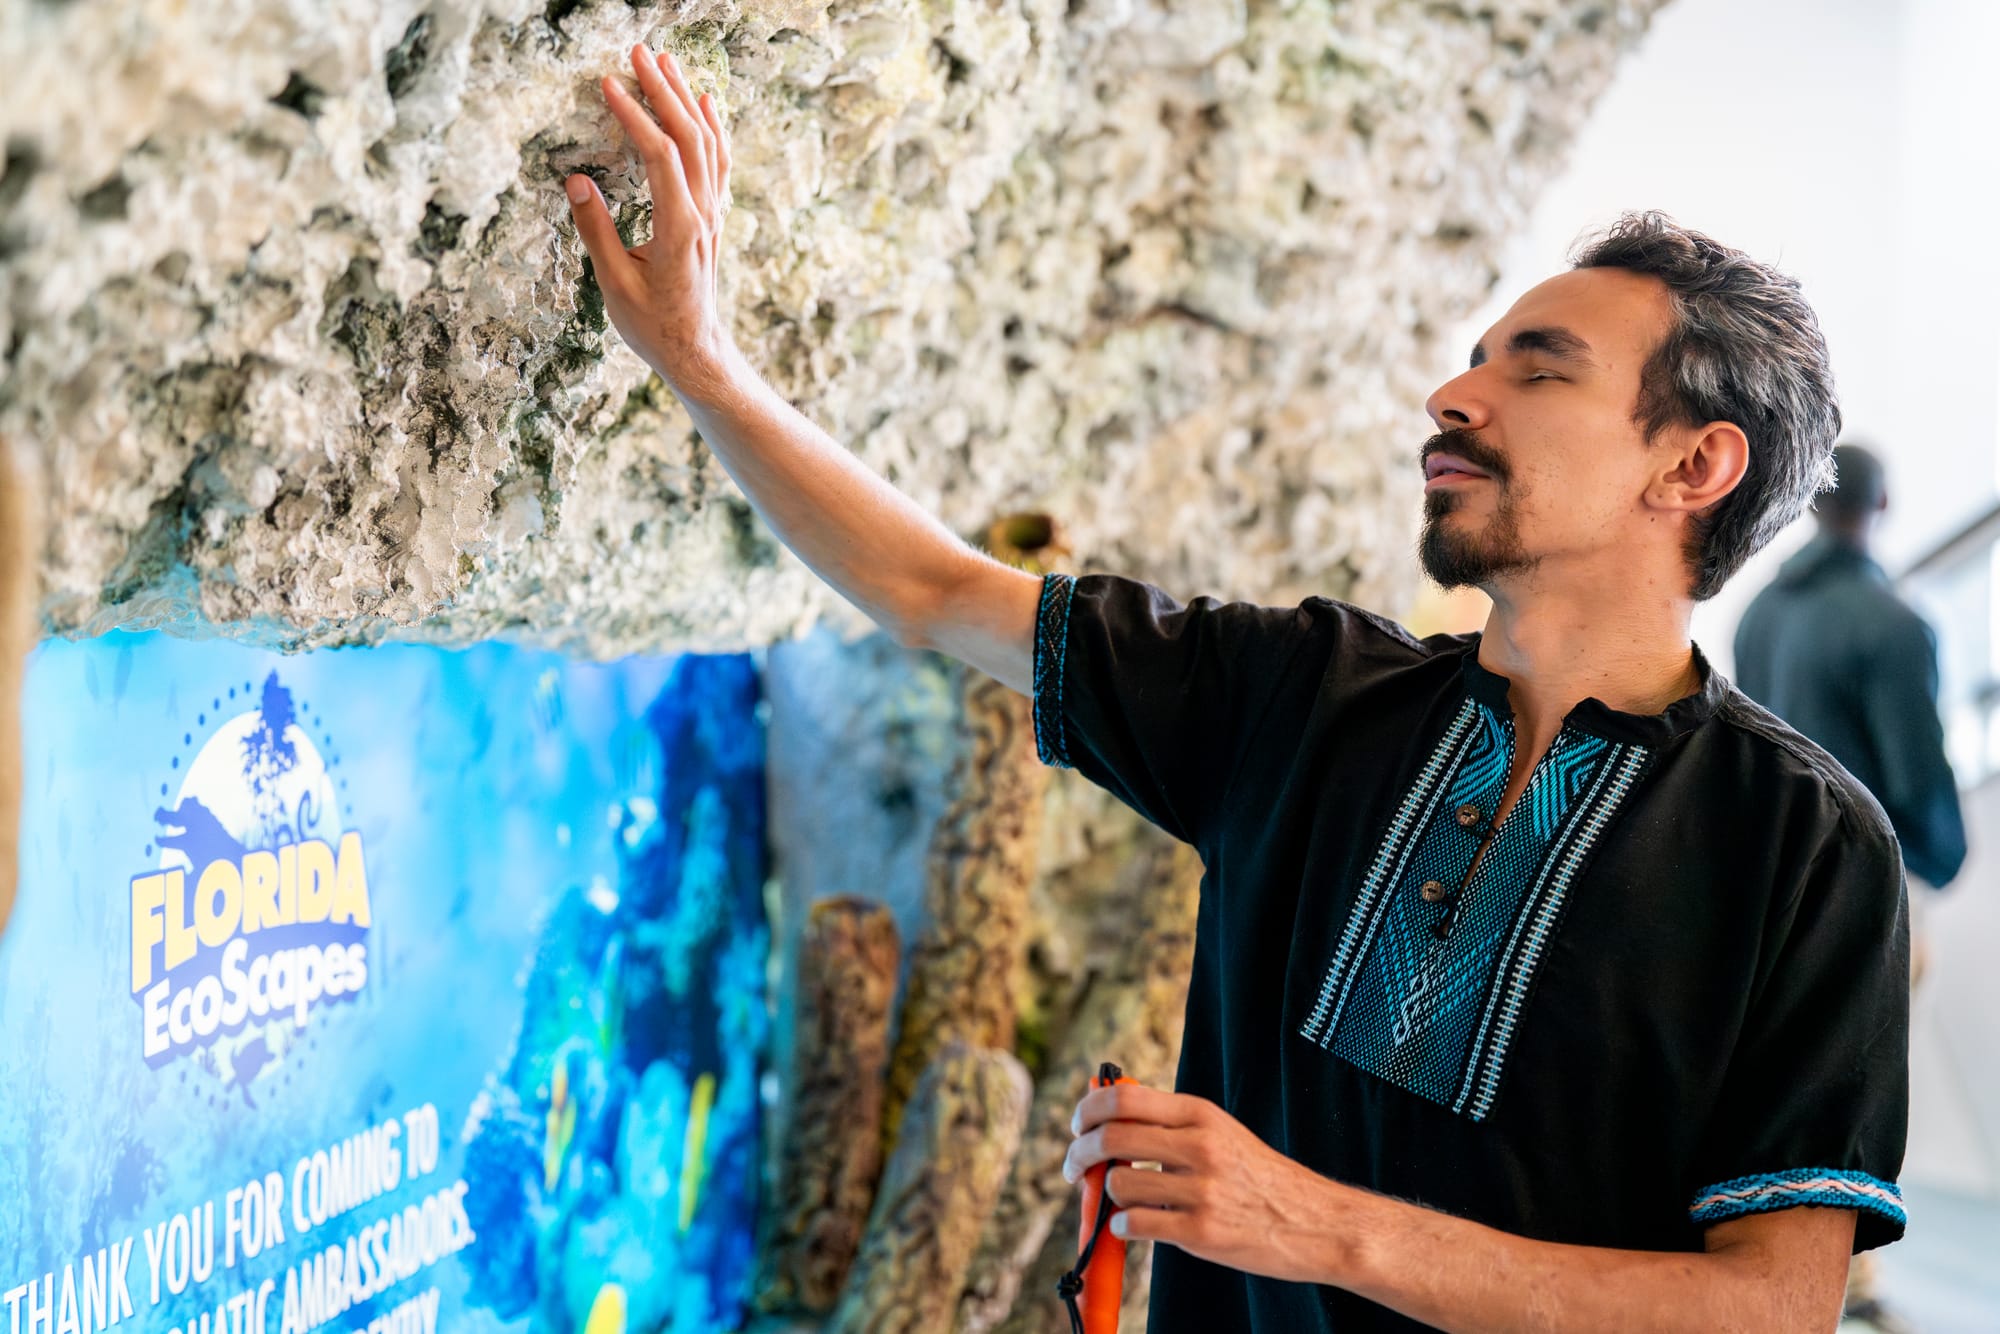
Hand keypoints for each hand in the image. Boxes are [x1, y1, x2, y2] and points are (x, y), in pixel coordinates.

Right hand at [565, 44, 734, 391]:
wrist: (695, 350)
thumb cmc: (652, 325)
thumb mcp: (613, 285)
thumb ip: (595, 230)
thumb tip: (576, 180)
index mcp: (677, 228)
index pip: (659, 156)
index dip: (634, 116)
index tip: (608, 84)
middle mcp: (703, 215)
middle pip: (689, 137)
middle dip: (663, 90)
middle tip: (638, 53)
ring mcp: (713, 215)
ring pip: (708, 144)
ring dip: (686, 100)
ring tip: (665, 63)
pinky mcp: (713, 218)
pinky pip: (718, 161)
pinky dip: (712, 126)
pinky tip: (704, 102)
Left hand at [1064, 1081, 1341, 1285]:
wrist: (1315, 1221)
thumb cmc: (1258, 1177)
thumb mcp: (1220, 1131)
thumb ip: (1169, 1122)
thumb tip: (1106, 1111)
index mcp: (1201, 1115)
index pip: (1125, 1098)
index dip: (1088, 1110)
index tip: (1078, 1126)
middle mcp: (1199, 1146)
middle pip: (1111, 1137)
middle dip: (1079, 1153)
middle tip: (1073, 1167)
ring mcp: (1201, 1190)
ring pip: (1119, 1184)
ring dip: (1109, 1195)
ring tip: (1124, 1202)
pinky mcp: (1201, 1231)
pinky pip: (1135, 1224)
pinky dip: (1123, 1227)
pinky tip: (1134, 1225)